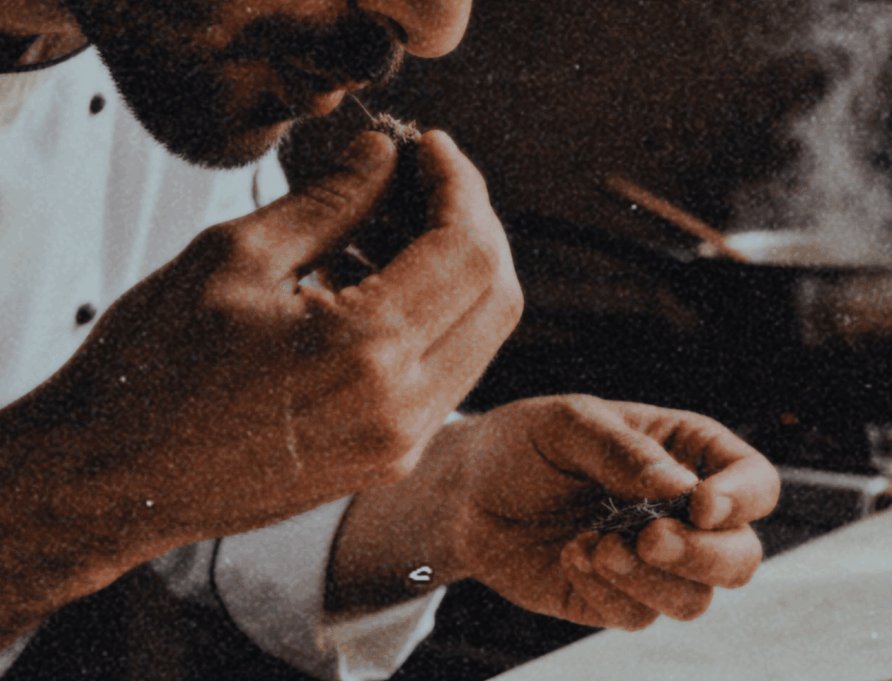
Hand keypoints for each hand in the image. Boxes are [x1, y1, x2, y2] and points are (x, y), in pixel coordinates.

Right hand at [0, 130, 520, 638]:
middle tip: (421, 180)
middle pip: (497, 295)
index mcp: (365, 352)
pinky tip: (379, 284)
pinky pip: (448, 373)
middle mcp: (401, 409)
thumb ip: (331, 201)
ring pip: (481, 336)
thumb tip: (383, 157)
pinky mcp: (388, 459)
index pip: (470, 251)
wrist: (113, 478)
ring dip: (457, 270)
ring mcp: (400, 444)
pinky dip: (435, 318)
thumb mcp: (235, 258)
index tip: (429, 148)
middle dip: (472, 222)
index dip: (461, 184)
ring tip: (390, 228)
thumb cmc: (152, 371)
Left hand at [451, 395, 777, 629]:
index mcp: (685, 455)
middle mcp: (680, 513)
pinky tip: (570, 554)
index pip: (754, 482)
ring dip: (651, 580)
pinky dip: (606, 591)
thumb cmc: (522, 444)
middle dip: (705, 556)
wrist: (464, 493)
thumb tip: (683, 492)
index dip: (743, 499)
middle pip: (741, 556)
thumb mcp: (565, 425)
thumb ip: (623, 452)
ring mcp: (651, 562)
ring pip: (696, 599)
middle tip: (650, 539)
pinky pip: (638, 616)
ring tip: (595, 544)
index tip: (700, 504)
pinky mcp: (615, 598)